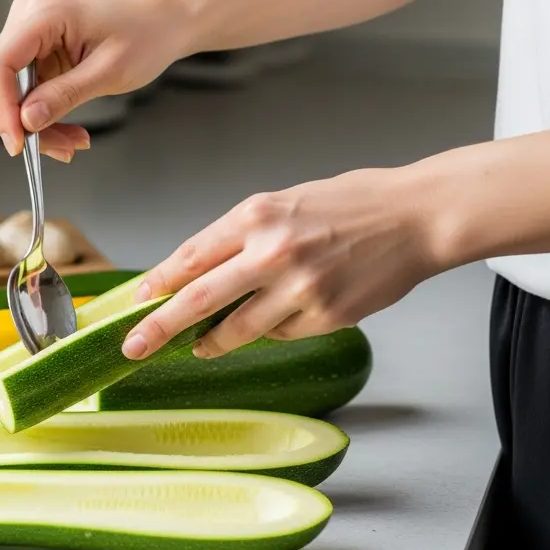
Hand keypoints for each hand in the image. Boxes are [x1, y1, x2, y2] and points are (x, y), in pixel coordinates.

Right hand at [0, 0, 193, 160]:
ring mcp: (29, 36)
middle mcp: (28, 19)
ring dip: (36, 125)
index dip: (2, 109)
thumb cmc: (144, 35)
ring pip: (10, 95)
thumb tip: (26, 121)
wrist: (160, 24)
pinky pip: (25, 94)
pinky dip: (43, 116)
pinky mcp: (35, 53)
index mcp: (43, 14)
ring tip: (72, 141)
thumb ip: (63, 96)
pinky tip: (68, 129)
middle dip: (24, 123)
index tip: (19, 143)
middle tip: (59, 147)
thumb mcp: (108, 72)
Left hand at [121, 167, 443, 359]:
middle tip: (133, 347)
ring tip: (198, 345)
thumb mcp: (283, 203)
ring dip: (211, 341)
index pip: (191, 256)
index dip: (158, 284)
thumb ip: (239, 235)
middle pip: (199, 299)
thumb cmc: (349, 205)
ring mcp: (300, 289)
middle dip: (158, 327)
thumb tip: (193, 273)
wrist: (416, 217)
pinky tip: (286, 312)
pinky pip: (280, 334)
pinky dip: (272, 329)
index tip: (136, 302)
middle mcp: (273, 252)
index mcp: (257, 216)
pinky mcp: (326, 316)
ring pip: (237, 329)